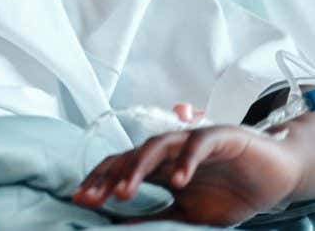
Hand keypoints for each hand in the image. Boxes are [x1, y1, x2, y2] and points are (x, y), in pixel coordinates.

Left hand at [73, 124, 302, 225]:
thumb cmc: (231, 194)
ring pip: (156, 145)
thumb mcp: (189, 213)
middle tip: (92, 198)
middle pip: (130, 155)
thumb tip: (122, 225)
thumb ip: (158, 216)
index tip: (80, 199)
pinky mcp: (220, 136)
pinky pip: (197, 144)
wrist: (276, 176)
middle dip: (109, 177)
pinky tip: (177, 181)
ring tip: (124, 192)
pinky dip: (185, 161)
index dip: (99, 181)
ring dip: (137, 167)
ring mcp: (191, 139)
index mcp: (159, 166)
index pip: (120, 167)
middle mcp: (169, 149)